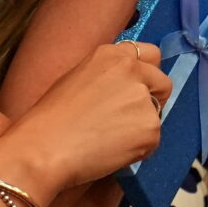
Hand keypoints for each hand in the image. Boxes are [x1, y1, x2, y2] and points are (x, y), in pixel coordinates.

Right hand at [2, 42, 170, 186]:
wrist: (44, 147)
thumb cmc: (50, 118)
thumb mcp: (78, 79)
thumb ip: (107, 78)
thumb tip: (123, 92)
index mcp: (112, 54)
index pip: (151, 54)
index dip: (146, 74)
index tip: (138, 89)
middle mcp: (133, 70)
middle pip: (163, 83)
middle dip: (153, 99)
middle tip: (129, 119)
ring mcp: (144, 98)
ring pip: (156, 115)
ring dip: (140, 127)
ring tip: (108, 140)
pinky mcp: (150, 127)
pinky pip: (152, 141)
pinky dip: (138, 149)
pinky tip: (111, 151)